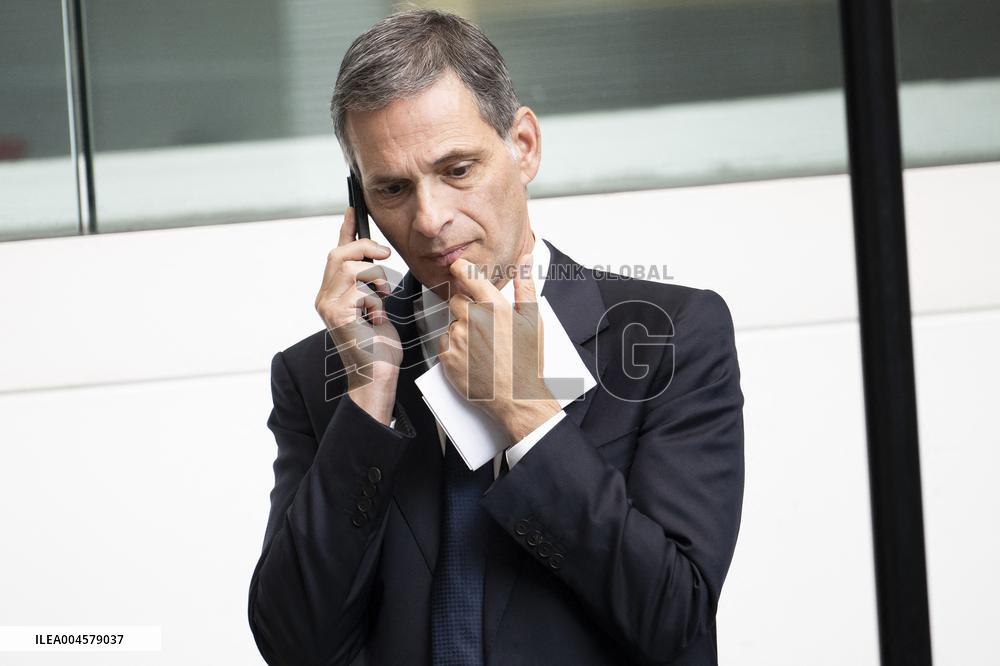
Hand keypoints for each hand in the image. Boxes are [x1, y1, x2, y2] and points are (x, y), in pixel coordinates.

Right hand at [315, 207, 400, 423]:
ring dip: (376, 281)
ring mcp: (327, 306)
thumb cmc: (380, 345)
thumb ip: (371, 282)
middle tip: (385, 255)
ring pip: (353, 269)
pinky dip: (376, 301)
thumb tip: (376, 257)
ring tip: (381, 303)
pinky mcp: (336, 314)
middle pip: (340, 254)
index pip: (337, 253)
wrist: (376, 373)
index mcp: (333, 293)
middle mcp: (324, 298)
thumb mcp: (378, 305)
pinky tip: (375, 319)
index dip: (346, 230)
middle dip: (366, 249)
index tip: (353, 210)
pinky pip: (361, 289)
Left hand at [437, 253, 560, 441]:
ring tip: (483, 346)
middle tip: (485, 325)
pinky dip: (454, 348)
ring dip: (462, 329)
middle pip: (456, 300)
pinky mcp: (447, 357)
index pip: (466, 274)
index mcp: (494, 306)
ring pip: (451, 323)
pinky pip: (444, 343)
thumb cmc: (527, 362)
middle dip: (467, 307)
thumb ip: (525, 285)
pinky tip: (473, 357)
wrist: (517, 398)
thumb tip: (525, 260)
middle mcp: (473, 319)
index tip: (460, 269)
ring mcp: (458, 338)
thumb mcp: (533, 320)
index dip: (461, 270)